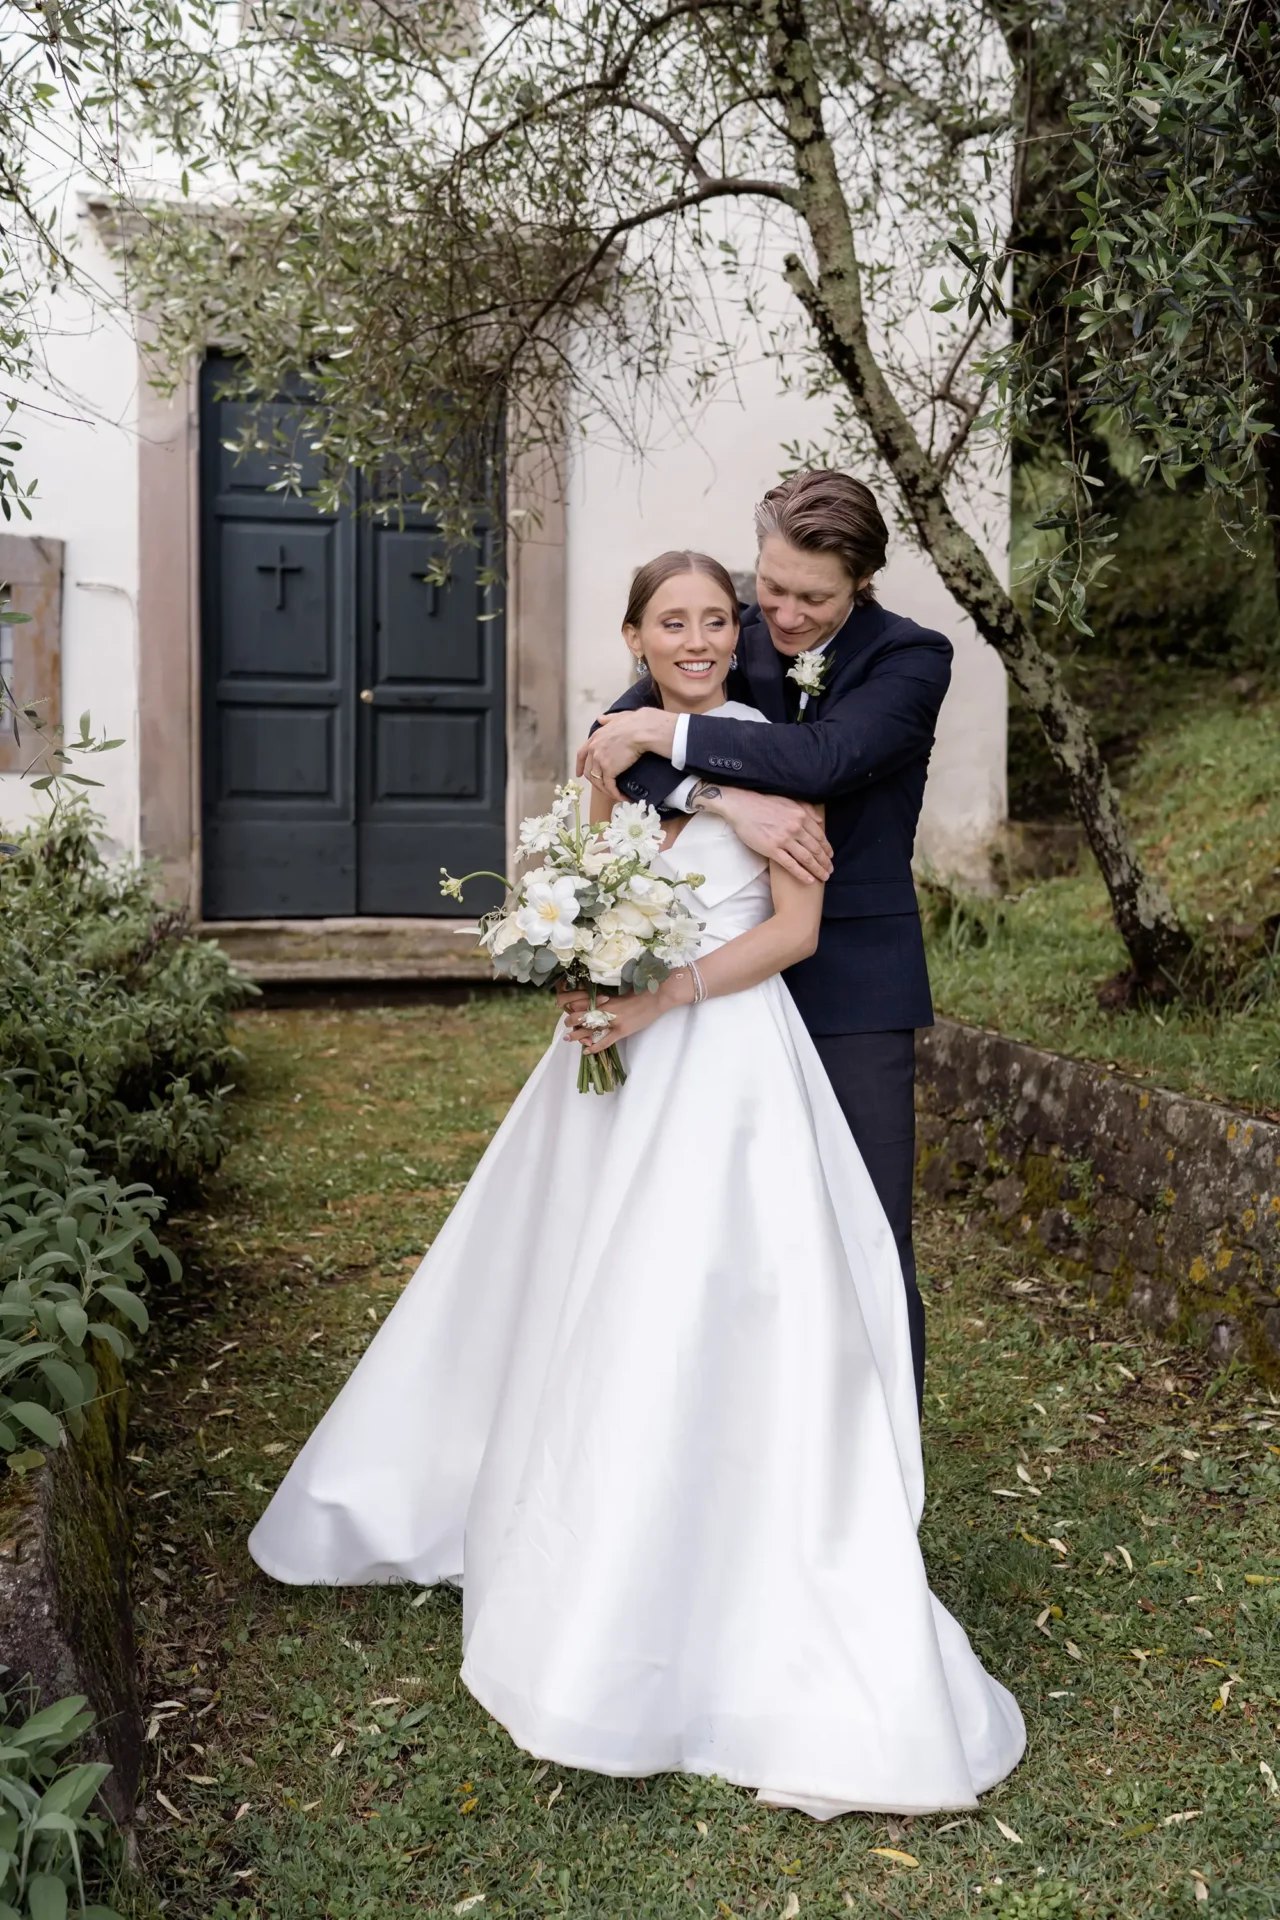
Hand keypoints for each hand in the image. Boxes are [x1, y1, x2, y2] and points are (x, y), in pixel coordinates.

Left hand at [561, 972, 693, 1050]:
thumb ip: (606, 995)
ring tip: (568, 1038)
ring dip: (576, 1035)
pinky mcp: (622, 1030)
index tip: (563, 1006)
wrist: (657, 995)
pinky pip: (604, 1042)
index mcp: (604, 995)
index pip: (578, 998)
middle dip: (570, 1021)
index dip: (567, 1003)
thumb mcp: (620, 990)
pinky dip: (594, 1048)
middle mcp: (605, 1008)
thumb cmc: (641, 990)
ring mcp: (613, 1020)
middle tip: (567, 1025)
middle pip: (579, 1015)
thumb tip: (596, 999)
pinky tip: (586, 1051)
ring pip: (588, 1030)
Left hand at [576, 709, 676, 799]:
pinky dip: (615, 794)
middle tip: (603, 788)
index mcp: (595, 738)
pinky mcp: (609, 770)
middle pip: (588, 771)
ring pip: (597, 781)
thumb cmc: (633, 723)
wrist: (640, 730)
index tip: (579, 774)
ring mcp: (599, 760)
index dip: (579, 766)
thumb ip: (607, 720)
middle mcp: (593, 750)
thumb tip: (600, 719)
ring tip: (616, 795)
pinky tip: (623, 797)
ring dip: (606, 790)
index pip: (581, 754)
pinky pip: (609, 786)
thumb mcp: (616, 718)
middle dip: (594, 782)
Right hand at [700, 789, 831, 883]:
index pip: (819, 836)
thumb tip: (820, 820)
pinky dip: (801, 873)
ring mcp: (784, 840)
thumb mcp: (789, 800)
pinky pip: (790, 864)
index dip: (827, 848)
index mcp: (801, 816)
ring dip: (817, 869)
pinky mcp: (772, 849)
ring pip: (806, 858)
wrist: (742, 806)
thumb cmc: (764, 803)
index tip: (830, 856)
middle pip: (815, 849)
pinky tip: (809, 880)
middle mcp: (795, 828)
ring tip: (824, 877)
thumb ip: (807, 809)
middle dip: (825, 861)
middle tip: (830, 870)